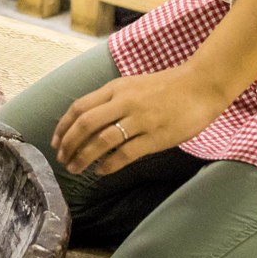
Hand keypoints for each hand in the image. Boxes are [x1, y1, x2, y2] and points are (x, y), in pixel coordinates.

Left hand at [52, 62, 231, 175]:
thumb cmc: (167, 86)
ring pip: (102, 140)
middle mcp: (124, 102)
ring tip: (75, 169)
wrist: (201, 85)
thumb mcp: (133, 85)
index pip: (79, 107)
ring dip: (84, 156)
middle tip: (62, 159)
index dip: (63, 126)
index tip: (55, 142)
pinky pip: (126, 154)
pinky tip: (101, 172)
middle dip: (68, 143)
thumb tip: (89, 121)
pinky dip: (109, 165)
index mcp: (116, 88)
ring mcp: (140, 119)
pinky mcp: (155, 136)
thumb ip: (112, 100)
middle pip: (85, 124)